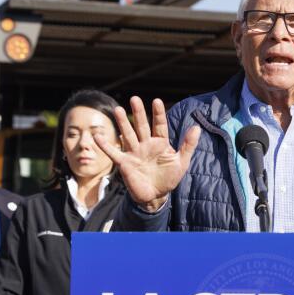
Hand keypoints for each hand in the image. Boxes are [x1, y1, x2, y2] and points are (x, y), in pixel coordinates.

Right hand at [94, 97, 200, 211]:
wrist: (156, 195)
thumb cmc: (169, 177)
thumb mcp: (182, 162)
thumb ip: (188, 145)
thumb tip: (196, 127)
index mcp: (160, 142)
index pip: (159, 125)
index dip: (158, 114)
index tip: (157, 100)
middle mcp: (146, 144)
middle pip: (141, 126)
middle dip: (138, 113)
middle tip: (134, 98)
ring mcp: (134, 152)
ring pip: (128, 135)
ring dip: (123, 123)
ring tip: (118, 109)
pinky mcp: (125, 163)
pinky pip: (113, 153)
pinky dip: (105, 145)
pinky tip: (97, 136)